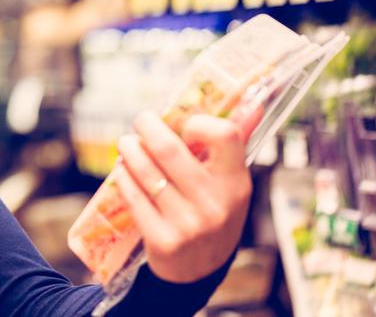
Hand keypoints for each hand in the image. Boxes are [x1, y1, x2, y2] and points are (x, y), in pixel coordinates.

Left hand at [112, 110, 255, 283]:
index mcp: (236, 184)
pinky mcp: (163, 241)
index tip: (184, 125)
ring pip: (145, 170)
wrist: (199, 272)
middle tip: (140, 122)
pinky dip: (123, 177)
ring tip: (127, 144)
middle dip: (147, 126)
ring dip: (129, 149)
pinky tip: (123, 170)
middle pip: (168, 148)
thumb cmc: (212, 214)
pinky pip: (133, 196)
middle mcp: (215, 204)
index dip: (199, 122)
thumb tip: (251, 103)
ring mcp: (188, 225)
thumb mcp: (230, 186)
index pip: (225, 135)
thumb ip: (231, 146)